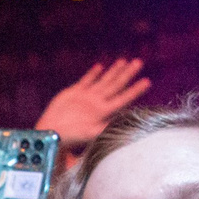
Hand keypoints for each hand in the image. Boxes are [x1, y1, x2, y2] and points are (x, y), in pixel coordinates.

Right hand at [35, 58, 149, 150]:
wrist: (50, 132)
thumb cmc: (70, 137)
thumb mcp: (89, 133)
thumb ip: (105, 127)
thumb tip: (121, 124)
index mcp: (103, 112)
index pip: (123, 98)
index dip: (135, 90)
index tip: (147, 82)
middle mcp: (97, 103)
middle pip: (116, 86)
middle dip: (127, 74)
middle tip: (139, 62)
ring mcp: (86, 97)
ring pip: (103, 81)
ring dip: (114, 71)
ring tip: (124, 61)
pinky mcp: (74, 93)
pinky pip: (86, 81)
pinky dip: (92, 74)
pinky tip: (100, 67)